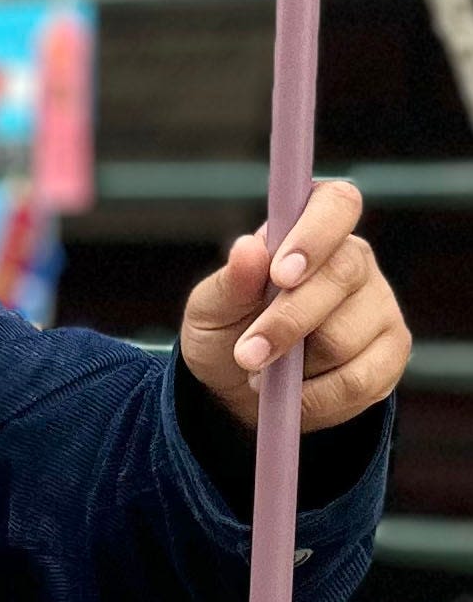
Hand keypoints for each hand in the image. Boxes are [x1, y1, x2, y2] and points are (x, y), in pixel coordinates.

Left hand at [180, 179, 409, 431]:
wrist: (238, 390)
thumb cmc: (226, 333)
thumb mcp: (210, 309)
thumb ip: (230, 282)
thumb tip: (249, 248)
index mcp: (311, 232)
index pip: (337, 204)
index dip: (315, 234)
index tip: (280, 274)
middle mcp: (355, 262)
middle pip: (342, 276)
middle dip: (287, 321)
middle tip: (246, 353)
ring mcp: (380, 308)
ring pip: (346, 336)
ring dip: (293, 366)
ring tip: (261, 370)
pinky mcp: (391, 355)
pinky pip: (359, 381)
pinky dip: (314, 397)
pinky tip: (290, 394)